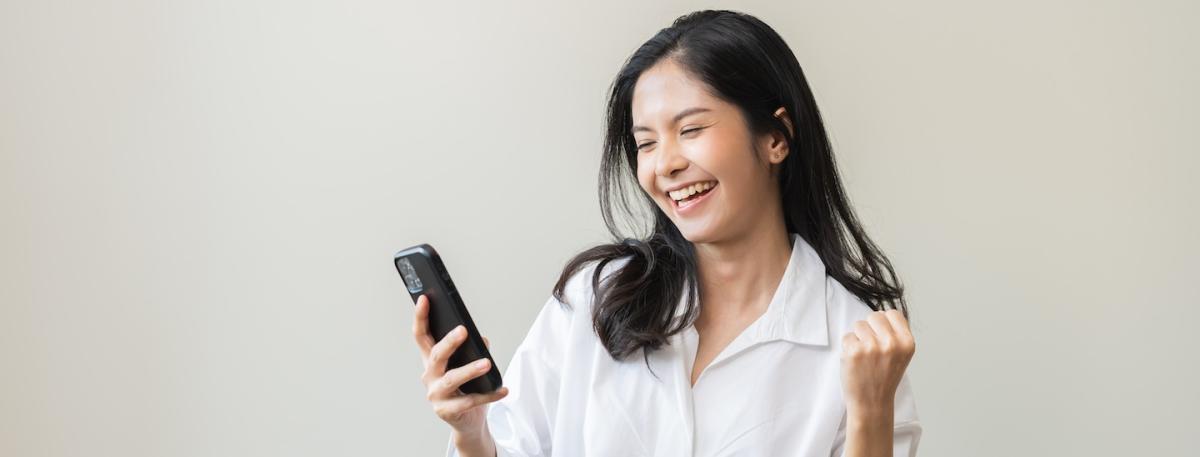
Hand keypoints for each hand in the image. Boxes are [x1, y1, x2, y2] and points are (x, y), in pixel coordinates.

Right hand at [413, 294, 508, 435]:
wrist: (468, 421)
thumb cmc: (466, 388)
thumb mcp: (468, 364)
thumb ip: (473, 349)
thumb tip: (482, 339)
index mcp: (431, 360)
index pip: (421, 336)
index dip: (420, 317)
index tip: (424, 298)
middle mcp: (429, 376)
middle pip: (436, 355)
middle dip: (449, 342)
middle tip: (463, 330)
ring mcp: (436, 394)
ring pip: (451, 378)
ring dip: (469, 370)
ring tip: (486, 363)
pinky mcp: (447, 411)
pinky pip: (469, 401)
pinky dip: (488, 395)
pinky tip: (502, 390)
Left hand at [839, 309, 914, 416]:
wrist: (872, 403)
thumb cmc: (884, 378)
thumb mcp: (900, 354)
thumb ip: (894, 334)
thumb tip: (881, 313)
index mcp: (907, 342)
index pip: (892, 313)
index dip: (884, 323)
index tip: (882, 337)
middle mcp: (892, 343)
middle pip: (874, 316)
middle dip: (869, 329)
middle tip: (872, 349)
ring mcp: (872, 347)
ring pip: (858, 325)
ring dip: (858, 338)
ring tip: (864, 357)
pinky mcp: (854, 351)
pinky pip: (847, 337)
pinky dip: (848, 348)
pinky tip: (855, 362)